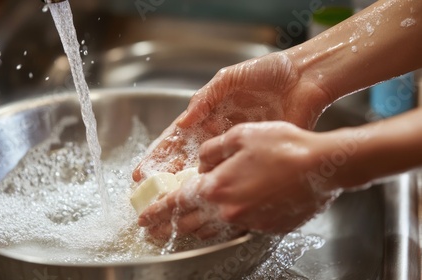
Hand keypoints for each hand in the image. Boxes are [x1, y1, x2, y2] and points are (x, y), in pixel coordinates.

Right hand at [132, 52, 332, 181]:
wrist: (302, 80)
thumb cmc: (266, 73)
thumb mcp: (229, 79)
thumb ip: (205, 99)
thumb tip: (182, 122)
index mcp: (208, 114)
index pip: (176, 139)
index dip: (159, 156)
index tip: (142, 172)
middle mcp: (217, 133)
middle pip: (186, 159)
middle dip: (167, 177)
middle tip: (152, 196)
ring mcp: (235, 146)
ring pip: (206, 170)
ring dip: (189, 186)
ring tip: (172, 203)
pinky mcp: (254, 154)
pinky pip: (233, 173)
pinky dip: (220, 186)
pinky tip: (208, 199)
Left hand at [138, 122, 340, 236]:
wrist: (323, 166)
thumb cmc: (283, 146)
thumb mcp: (240, 135)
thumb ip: (212, 150)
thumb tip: (200, 161)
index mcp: (216, 186)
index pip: (176, 203)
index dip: (156, 211)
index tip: (142, 218)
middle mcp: (228, 209)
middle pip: (188, 224)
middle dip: (167, 228)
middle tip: (153, 232)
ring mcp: (247, 221)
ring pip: (210, 231)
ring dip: (190, 232)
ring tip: (178, 232)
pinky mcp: (265, 227)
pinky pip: (234, 230)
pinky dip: (219, 228)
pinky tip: (217, 224)